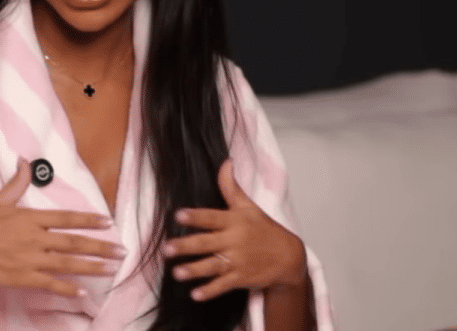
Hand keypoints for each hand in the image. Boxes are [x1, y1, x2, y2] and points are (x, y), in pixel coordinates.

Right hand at [0, 158, 126, 297]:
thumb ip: (16, 182)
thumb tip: (24, 161)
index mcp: (30, 218)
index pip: (66, 218)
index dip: (89, 220)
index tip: (108, 222)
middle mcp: (34, 238)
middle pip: (74, 242)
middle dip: (100, 246)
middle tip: (121, 250)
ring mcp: (29, 259)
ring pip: (67, 263)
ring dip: (92, 266)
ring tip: (112, 269)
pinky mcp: (21, 278)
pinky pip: (49, 284)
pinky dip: (67, 289)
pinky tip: (83, 292)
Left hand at [162, 159, 306, 300]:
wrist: (289, 257)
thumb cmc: (264, 229)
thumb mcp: (248, 206)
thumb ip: (231, 187)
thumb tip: (225, 163)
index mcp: (234, 221)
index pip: (211, 217)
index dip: (195, 216)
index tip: (178, 215)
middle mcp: (234, 241)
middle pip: (206, 243)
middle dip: (186, 246)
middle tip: (167, 248)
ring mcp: (238, 261)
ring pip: (212, 266)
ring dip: (194, 271)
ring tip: (176, 273)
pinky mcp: (241, 278)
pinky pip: (223, 285)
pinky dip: (210, 291)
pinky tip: (195, 295)